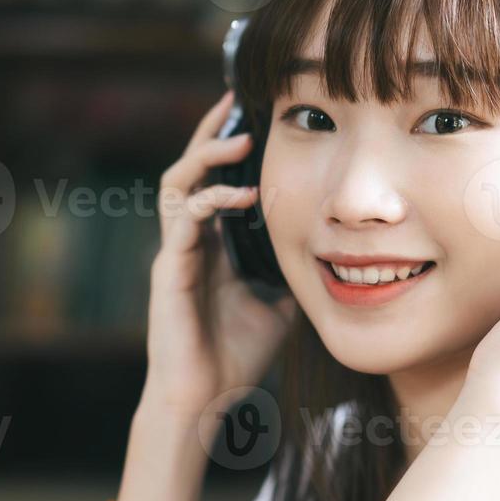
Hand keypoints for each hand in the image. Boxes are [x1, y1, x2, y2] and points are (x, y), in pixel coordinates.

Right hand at [143, 92, 298, 416]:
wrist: (203, 401)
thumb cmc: (234, 359)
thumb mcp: (280, 309)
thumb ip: (294, 279)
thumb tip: (331, 263)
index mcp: (212, 246)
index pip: (215, 180)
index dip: (228, 147)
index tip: (254, 117)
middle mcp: (189, 241)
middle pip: (190, 168)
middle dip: (211, 132)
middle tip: (236, 100)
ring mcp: (176, 252)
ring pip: (177, 183)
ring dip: (206, 155)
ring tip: (238, 139)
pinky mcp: (168, 269)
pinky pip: (183, 220)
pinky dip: (210, 200)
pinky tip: (240, 197)